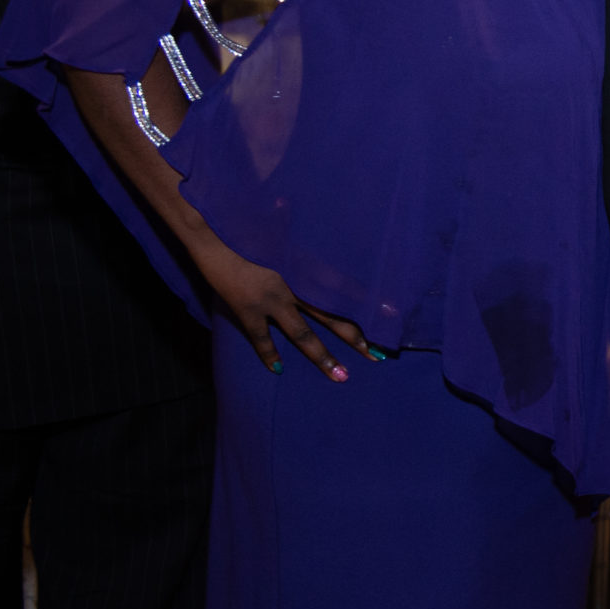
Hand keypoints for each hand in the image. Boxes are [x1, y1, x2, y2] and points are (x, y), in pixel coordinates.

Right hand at [192, 238, 371, 380]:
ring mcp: (272, 300)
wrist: (218, 235)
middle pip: (332, 316)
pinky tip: (278, 370)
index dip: (367, 305)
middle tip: (376, 358)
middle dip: (354, 338)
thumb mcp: (287, 238)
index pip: (345, 290)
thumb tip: (321, 249)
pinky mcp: (247, 309)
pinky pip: (261, 337)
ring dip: (322, 356)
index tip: (391, 316)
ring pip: (303, 333)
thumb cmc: (255, 233)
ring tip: (340, 376)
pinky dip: (269, 354)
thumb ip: (305, 251)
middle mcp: (296, 287)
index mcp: (308, 270)